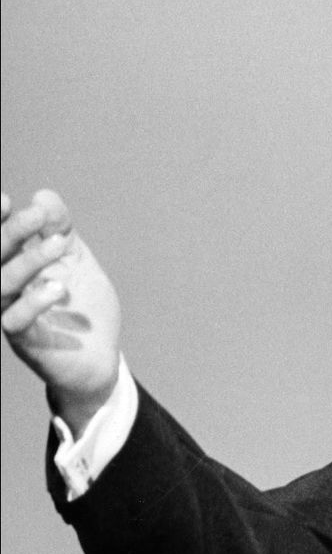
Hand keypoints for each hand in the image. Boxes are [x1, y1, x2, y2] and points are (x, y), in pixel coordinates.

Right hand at [2, 190, 121, 434]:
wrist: (101, 359)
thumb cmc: (84, 309)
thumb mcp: (77, 263)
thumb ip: (62, 231)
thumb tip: (43, 195)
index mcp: (16, 269)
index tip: (6, 199)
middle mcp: (8, 291)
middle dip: (11, 233)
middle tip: (36, 215)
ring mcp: (12, 316)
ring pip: (2, 285)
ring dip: (28, 262)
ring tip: (57, 245)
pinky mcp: (26, 342)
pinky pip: (15, 321)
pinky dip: (34, 302)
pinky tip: (57, 289)